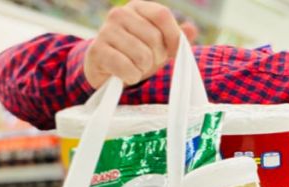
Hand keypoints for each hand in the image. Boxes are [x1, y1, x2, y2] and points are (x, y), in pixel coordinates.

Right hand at [84, 0, 198, 87]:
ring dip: (143, 69)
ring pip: (141, 55)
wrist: (106, 69)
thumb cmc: (136, 54)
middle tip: (147, 62)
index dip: (173, 36)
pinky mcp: (97, 50)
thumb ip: (176, 37)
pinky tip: (127, 75)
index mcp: (137, 7)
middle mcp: (119, 14)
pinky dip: (132, 77)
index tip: (173, 52)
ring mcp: (105, 31)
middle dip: (156, 57)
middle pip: (154, 37)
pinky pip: (126, 67)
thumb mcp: (159, 45)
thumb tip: (191, 30)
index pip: (162, 15)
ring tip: (135, 68)